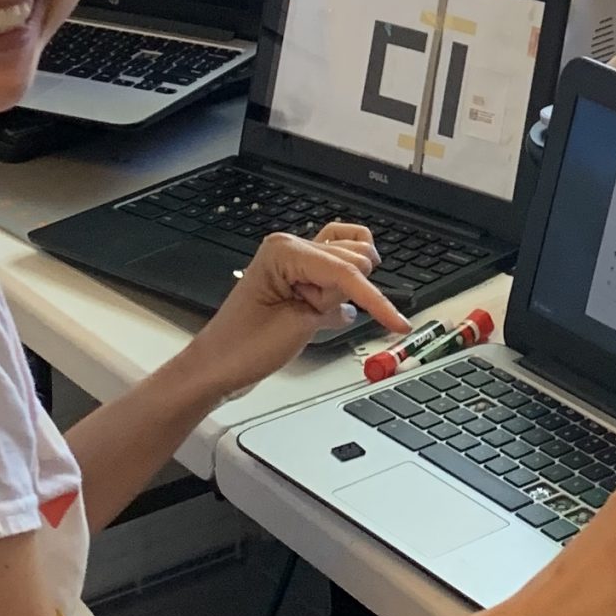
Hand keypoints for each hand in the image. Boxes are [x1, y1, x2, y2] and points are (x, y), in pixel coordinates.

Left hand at [176, 222, 410, 398]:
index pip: (345, 271)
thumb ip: (333, 305)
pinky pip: (336, 268)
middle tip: (319, 318)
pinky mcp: (298, 277)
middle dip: (351, 294)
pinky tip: (341, 307)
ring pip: (349, 260)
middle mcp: (289, 248)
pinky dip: (347, 286)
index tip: (398, 323)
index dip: (376, 300)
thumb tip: (355, 301)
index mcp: (284, 251)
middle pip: (351, 260)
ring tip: (317, 315)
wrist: (217, 367)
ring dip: (347, 291)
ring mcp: (293, 261)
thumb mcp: (298, 326)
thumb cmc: (242, 348)